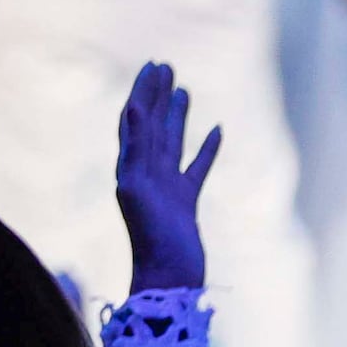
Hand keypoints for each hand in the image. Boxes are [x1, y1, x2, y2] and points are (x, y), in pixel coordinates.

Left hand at [114, 62, 219, 296]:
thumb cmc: (152, 242)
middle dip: (156, 95)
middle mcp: (145, 174)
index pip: (134, 120)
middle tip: (165, 66)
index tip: (152, 66)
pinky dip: (205, 149)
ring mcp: (165, 188)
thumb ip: (137, 150)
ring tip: (184, 89)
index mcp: (130, 169)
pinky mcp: (185, 203)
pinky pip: (195, 169)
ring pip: (172, 143)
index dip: (141, 92)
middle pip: (151, 125)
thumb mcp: (140, 190)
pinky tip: (217, 130)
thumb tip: (135, 109)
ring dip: (177, 116)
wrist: (167, 280)